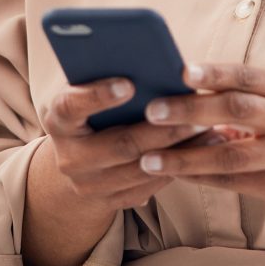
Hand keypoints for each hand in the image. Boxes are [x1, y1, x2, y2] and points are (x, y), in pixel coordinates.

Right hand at [37, 77, 216, 213]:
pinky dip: (178, 167)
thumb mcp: (87, 95)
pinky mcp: (110, 203)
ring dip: (178, 149)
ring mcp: (88, 185)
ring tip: (207, 127)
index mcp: (58, 120)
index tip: (129, 83)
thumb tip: (152, 62)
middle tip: (195, 110)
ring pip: (140, 169)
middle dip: (162, 128)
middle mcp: (69, 156)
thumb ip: (107, 79)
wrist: (76, 164)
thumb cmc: (90, 114)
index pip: (71, 106)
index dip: (97, 96)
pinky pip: (149, 187)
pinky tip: (202, 149)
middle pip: (120, 144)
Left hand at [135, 62, 264, 218]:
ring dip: (185, 156)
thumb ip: (248, 98)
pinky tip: (175, 174)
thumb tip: (189, 92)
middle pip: (235, 110)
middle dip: (190, 110)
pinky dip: (201, 178)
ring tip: (149, 158)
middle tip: (152, 111)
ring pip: (228, 155)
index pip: (247, 76)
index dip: (214, 72)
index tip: (182, 70)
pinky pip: (233, 182)